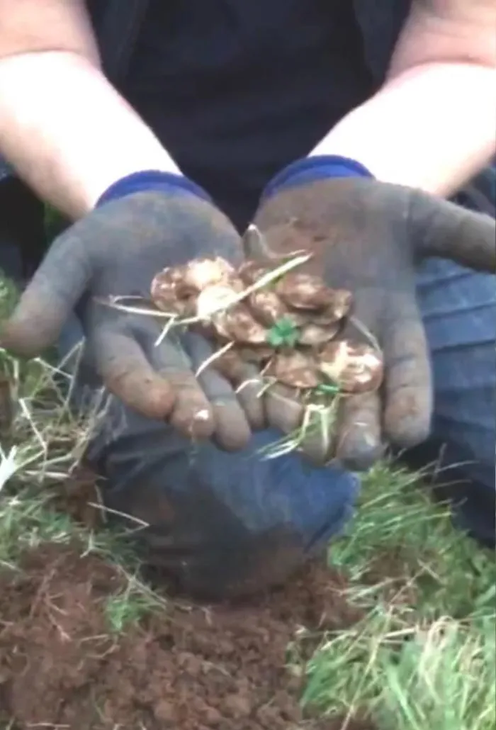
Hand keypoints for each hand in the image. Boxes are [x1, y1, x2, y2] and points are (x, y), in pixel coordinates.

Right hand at [1, 186, 264, 449]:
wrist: (156, 208)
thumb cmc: (107, 233)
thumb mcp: (72, 255)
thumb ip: (48, 296)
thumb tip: (14, 343)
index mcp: (121, 344)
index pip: (128, 373)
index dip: (142, 389)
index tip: (160, 405)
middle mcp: (163, 353)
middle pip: (181, 385)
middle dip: (199, 410)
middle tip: (217, 435)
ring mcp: (204, 340)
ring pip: (221, 378)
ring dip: (238, 405)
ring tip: (255, 427)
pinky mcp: (239, 322)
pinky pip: (256, 349)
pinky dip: (271, 370)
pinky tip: (289, 392)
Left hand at [252, 173, 494, 468]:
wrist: (313, 197)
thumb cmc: (373, 210)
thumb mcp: (419, 217)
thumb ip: (462, 237)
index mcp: (391, 328)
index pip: (407, 373)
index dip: (410, 402)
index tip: (411, 431)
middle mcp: (347, 346)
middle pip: (355, 398)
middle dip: (356, 429)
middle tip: (356, 457)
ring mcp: (301, 342)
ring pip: (304, 392)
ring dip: (304, 421)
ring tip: (306, 449)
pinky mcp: (259, 329)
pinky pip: (255, 363)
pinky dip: (253, 388)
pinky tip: (253, 414)